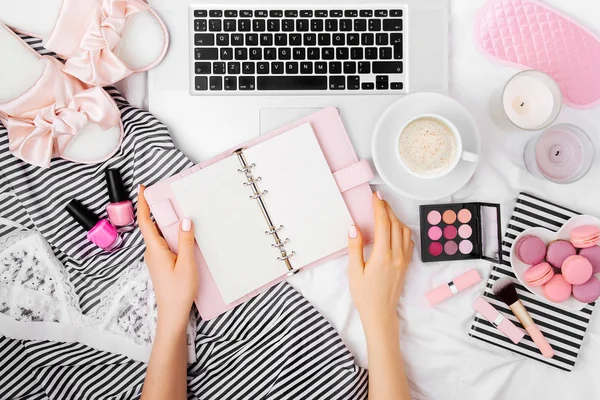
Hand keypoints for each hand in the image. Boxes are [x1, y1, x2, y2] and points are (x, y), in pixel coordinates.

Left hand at [138, 185, 198, 329]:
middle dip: (160, 210)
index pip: (146, 221)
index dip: (143, 204)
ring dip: (169, 224)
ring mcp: (156, 258)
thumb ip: (185, 241)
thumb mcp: (186, 264)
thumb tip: (185, 220)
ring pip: (160, 235)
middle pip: (153, 225)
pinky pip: (165, 243)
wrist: (173, 314)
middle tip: (170, 197)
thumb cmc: (178, 292)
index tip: (142, 189)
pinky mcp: (162, 263)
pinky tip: (184, 236)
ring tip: (182, 214)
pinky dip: (172, 235)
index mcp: (154, 249)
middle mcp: (152, 252)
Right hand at [348, 192, 413, 334]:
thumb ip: (355, 248)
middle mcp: (396, 255)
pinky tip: (395, 228)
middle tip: (378, 199)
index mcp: (382, 256)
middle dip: (387, 208)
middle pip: (395, 224)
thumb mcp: (354, 272)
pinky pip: (408, 241)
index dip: (379, 208)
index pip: (383, 224)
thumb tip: (354, 227)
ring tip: (385, 211)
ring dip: (395, 218)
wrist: (380, 313)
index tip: (375, 196)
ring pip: (404, 231)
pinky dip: (402, 229)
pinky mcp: (406, 264)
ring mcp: (404, 259)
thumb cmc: (365, 295)